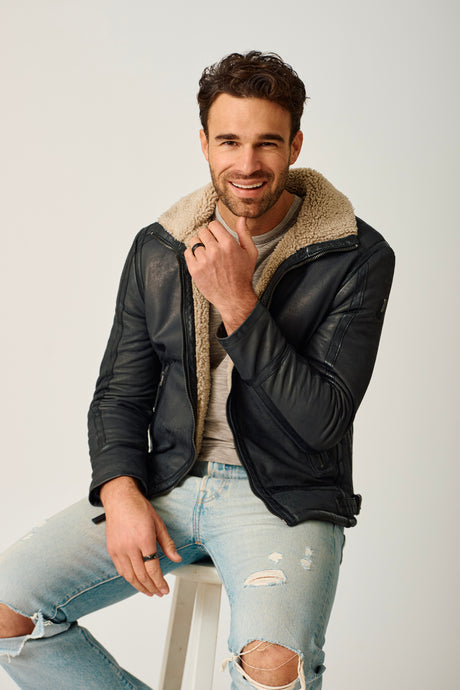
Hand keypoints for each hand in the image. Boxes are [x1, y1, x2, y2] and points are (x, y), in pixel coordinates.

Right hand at [100, 477, 181, 595]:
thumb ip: (167, 543)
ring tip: (149, 591)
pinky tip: (136, 581)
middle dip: (152, 587)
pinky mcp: (111, 550)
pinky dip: (129, 578)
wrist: (120, 499)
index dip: (160, 582)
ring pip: (129, 576)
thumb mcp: (158, 523)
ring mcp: (119, 549)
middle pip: (141, 575)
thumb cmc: (139, 508)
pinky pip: (120, 570)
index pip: (153, 568)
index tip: (165, 589)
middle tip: (159, 593)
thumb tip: (177, 558)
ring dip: (140, 587)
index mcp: (144, 539)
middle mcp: (130, 546)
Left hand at [185, 216, 257, 333]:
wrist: (234, 298)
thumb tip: (241, 217)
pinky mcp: (195, 270)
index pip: (213, 225)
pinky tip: (200, 260)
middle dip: (207, 237)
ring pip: (194, 241)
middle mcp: (215, 251)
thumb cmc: (243, 275)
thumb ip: (245, 233)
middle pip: (202, 232)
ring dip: (199, 246)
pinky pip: (187, 252)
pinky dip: (192, 255)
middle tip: (212, 247)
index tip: (217, 237)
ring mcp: (204, 261)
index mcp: (229, 244)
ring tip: (206, 255)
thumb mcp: (251, 253)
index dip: (215, 230)